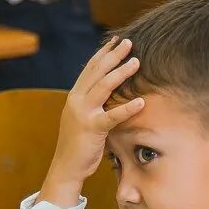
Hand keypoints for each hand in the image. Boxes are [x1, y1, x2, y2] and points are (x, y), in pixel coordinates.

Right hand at [38, 37, 145, 208]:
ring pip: (103, 87)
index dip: (103, 53)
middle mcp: (76, 100)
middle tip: (129, 43)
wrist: (66, 167)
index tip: (116, 41)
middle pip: (97, 72)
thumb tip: (108, 91)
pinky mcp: (91, 128)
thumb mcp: (83, 117)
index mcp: (75, 96)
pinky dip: (127, 108)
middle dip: (114, 56)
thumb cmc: (78, 144)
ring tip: (136, 62)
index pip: (90, 69)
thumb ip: (93, 103)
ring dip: (121, 73)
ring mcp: (83, 113)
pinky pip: (112, 116)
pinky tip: (141, 101)